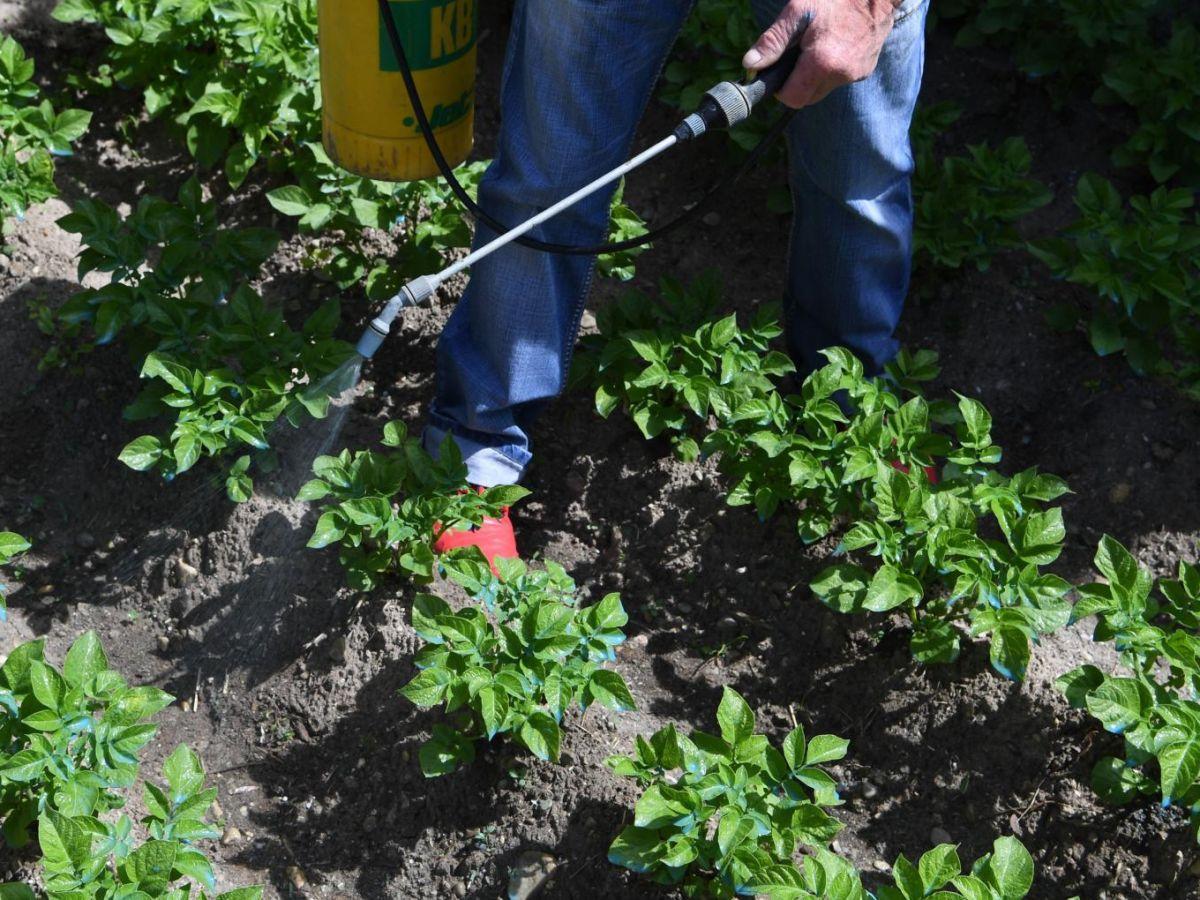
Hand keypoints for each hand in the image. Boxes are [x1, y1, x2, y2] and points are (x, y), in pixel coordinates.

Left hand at [742, 0, 902, 107]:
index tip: (780, 72)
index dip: (781, 90)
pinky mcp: (864, 72)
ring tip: (816, 48)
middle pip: (807, 98)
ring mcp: (854, 76)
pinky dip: (831, 70)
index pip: (792, 99)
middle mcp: (840, 75)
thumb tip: (750, 64)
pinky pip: (838, 80)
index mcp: (822, 63)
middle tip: (797, 57)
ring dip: (813, 77)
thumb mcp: (798, 12)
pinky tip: (833, 47)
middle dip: (797, 84)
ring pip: (822, 90)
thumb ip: (773, 41)